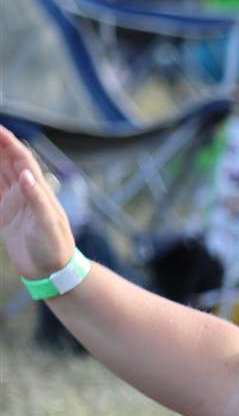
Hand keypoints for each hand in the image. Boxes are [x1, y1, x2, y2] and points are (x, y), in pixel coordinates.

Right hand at [0, 126, 76, 277]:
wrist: (53, 272)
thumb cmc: (55, 249)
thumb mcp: (48, 224)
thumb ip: (38, 200)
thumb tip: (26, 175)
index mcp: (39, 191)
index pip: (22, 160)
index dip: (9, 143)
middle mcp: (26, 193)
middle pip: (7, 162)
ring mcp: (15, 203)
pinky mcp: (5, 215)